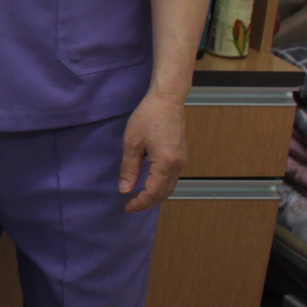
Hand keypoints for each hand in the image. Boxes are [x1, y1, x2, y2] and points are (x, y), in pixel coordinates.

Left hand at [118, 89, 187, 211]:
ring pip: (170, 186)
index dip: (140, 203)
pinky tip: (149, 184)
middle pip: (165, 193)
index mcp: (166, 163)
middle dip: (148, 202)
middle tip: (131, 205)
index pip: (153, 192)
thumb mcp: (132, 143)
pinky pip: (173, 177)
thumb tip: (125, 190)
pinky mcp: (181, 155)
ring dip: (156, 195)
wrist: (167, 100)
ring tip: (138, 197)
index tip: (127, 207)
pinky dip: (161, 186)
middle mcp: (178, 165)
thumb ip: (129, 169)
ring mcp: (182, 160)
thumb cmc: (148, 117)